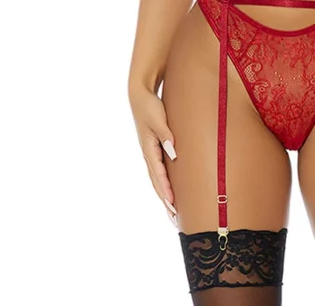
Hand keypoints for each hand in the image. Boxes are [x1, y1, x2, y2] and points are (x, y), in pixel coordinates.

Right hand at [129, 85, 178, 227]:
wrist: (140, 96)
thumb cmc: (150, 107)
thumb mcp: (158, 119)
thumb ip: (166, 135)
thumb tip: (173, 152)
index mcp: (148, 149)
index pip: (158, 174)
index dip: (166, 190)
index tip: (173, 205)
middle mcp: (148, 154)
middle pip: (157, 183)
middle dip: (165, 201)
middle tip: (175, 219)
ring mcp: (150, 152)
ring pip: (157, 179)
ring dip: (165, 196)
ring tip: (173, 212)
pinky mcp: (154, 149)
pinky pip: (159, 171)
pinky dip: (164, 184)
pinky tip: (170, 191)